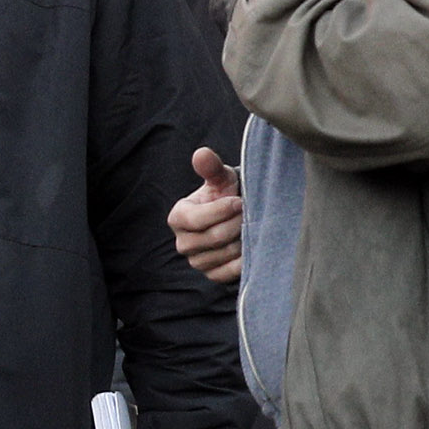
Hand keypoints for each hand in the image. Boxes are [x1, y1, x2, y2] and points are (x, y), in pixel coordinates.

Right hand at [167, 148, 241, 283]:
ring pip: (225, 253)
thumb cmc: (224, 194)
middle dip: (236, 223)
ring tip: (250, 226)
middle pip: (213, 237)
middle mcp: (182, 242)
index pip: (195, 220)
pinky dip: (244, 260)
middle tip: (249, 213)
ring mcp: (197, 261)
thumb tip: (201, 154)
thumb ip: (211, 167)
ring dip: (243, 239)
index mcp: (177, 217)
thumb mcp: (219, 178)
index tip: (239, 201)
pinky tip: (250, 245)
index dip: (220, 210)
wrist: (235, 217)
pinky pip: (230, 271)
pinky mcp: (212, 275)